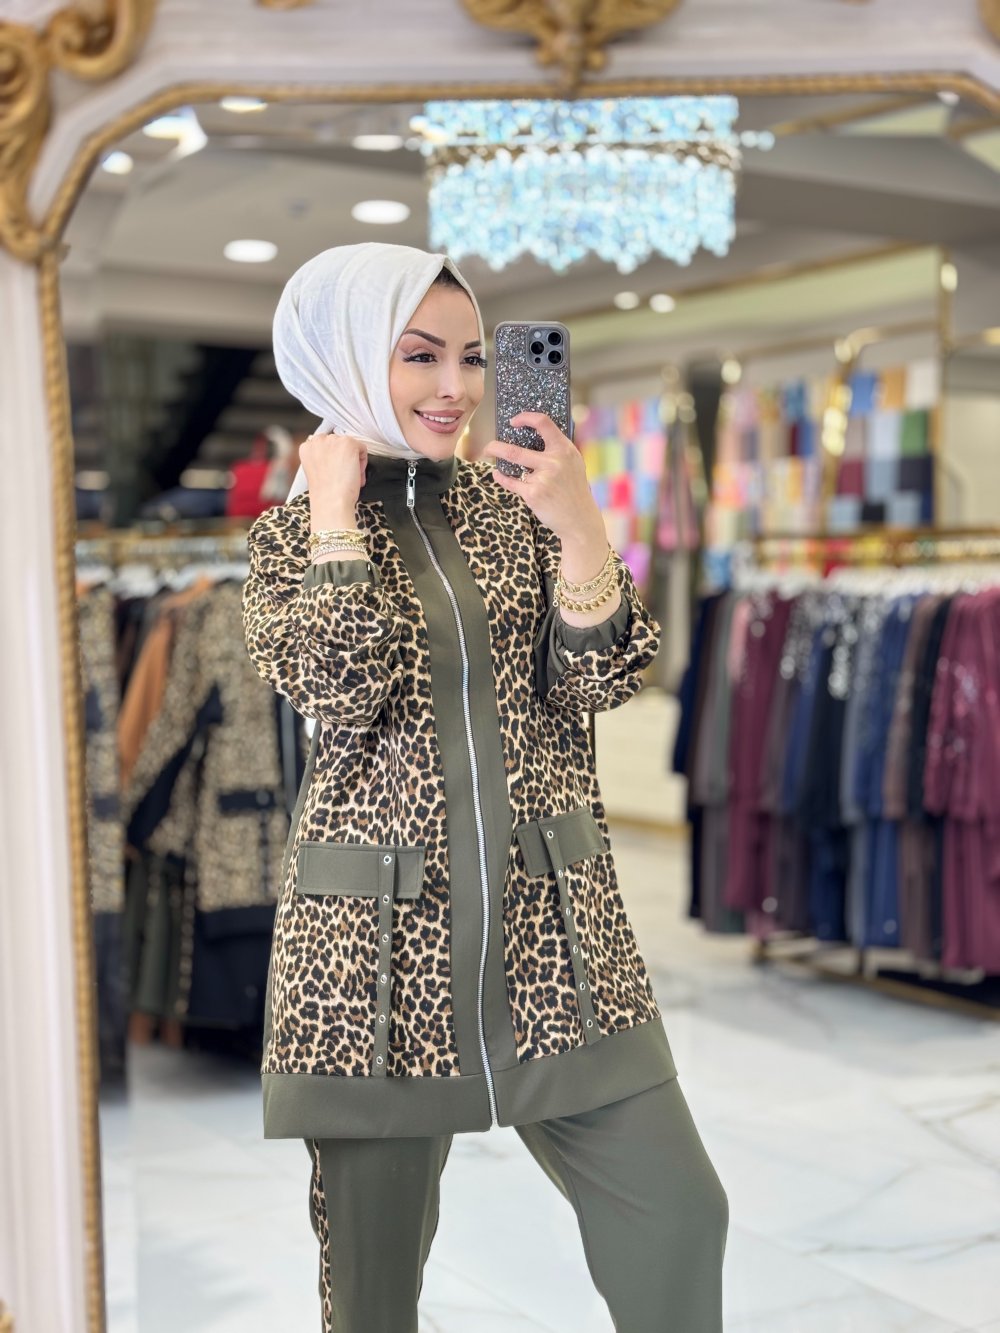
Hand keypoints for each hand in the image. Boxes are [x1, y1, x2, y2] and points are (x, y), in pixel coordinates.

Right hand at [302, 432, 366, 530]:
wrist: (331, 501)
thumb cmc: (324, 493)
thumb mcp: (315, 471)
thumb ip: (321, 459)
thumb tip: (335, 456)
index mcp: (306, 447)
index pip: (325, 445)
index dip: (333, 459)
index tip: (335, 472)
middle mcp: (318, 440)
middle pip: (338, 444)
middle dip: (343, 459)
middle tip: (343, 476)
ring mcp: (333, 440)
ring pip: (350, 446)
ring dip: (353, 460)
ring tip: (349, 477)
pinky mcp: (348, 443)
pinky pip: (362, 448)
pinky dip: (363, 462)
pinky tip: (355, 474)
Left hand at [482, 413, 603, 545]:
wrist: (579, 518)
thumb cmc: (573, 489)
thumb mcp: (573, 463)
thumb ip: (558, 449)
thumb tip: (532, 435)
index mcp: (565, 449)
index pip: (543, 423)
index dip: (526, 417)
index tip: (513, 421)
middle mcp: (554, 462)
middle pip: (516, 450)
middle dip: (495, 446)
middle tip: (488, 446)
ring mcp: (543, 478)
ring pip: (512, 462)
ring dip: (495, 455)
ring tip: (488, 453)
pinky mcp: (533, 494)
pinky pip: (511, 482)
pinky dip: (501, 477)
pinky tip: (497, 474)